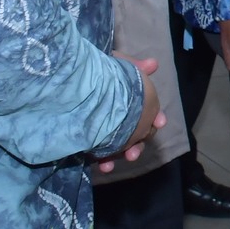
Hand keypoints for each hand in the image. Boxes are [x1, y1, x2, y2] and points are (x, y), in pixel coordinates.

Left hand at [96, 55, 165, 172]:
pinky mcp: (91, 142)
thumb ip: (134, 67)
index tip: (160, 122)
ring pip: (122, 146)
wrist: (69, 83)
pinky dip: (106, 161)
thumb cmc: (96, 73)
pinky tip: (104, 165)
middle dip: (139, 144)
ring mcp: (106, 130)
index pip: (148, 112)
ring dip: (127, 153)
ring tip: (126, 158)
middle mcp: (120, 117)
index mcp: (130, 101)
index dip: (157, 117)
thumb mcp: (115, 65)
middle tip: (135, 152)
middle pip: (137, 133)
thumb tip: (154, 63)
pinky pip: (102, 155)